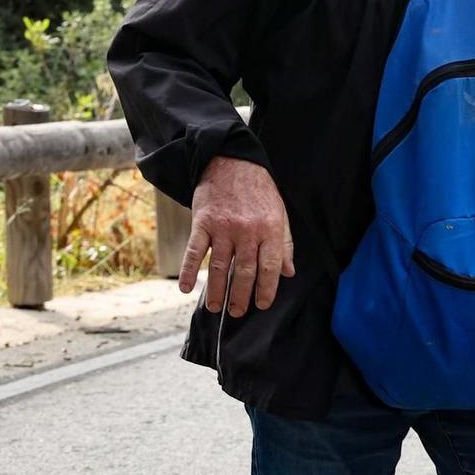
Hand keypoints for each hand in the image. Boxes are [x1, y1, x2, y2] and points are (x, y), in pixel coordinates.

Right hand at [181, 156, 295, 316]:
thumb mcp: (281, 214)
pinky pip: (194, 251)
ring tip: (216, 307)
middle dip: (241, 296)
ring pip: (220, 266)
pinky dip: (188, 271)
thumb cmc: (259, 191)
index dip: (266, 289)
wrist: (232, 162)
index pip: (270, 267)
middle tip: (238, 312)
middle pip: (245, 271)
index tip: (262, 304)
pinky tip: (185, 288)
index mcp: (270, 229)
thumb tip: (288, 272)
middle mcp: (248, 231)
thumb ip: (285, 244)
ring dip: (217, 290)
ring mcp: (223, 227)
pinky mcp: (202, 223)